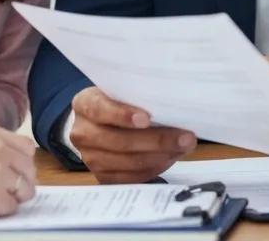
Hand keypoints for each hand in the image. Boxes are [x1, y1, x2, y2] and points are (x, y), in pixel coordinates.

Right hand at [0, 117, 36, 223]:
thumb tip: (13, 156)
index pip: (26, 148)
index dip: (21, 165)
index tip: (13, 175)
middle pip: (29, 170)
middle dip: (21, 183)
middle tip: (5, 193)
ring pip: (25, 190)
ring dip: (11, 198)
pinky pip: (11, 208)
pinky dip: (0, 212)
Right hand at [69, 87, 195, 182]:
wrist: (95, 124)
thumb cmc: (115, 103)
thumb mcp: (119, 91)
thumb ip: (137, 96)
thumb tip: (173, 106)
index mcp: (84, 105)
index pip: (101, 110)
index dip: (123, 115)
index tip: (147, 118)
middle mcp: (83, 133)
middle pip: (120, 142)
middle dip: (157, 140)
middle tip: (185, 137)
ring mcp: (90, 158)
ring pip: (129, 162)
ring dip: (161, 156)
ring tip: (183, 148)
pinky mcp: (102, 176)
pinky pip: (131, 177)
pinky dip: (154, 168)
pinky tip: (170, 158)